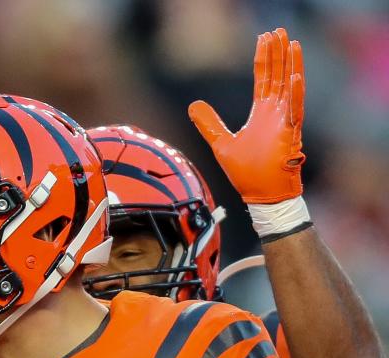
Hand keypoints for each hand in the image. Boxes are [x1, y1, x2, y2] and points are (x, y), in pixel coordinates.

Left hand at [188, 27, 304, 203]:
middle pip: (277, 76)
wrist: (260, 194)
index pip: (263, 78)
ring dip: (290, 65)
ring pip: (289, 87)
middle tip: (279, 30)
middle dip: (278, 53)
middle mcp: (274, 113)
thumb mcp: (221, 143)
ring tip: (292, 43)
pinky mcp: (289, 134)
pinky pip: (294, 111)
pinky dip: (295, 94)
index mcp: (261, 113)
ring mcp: (284, 122)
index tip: (265, 38)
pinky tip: (296, 75)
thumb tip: (193, 104)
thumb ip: (208, 123)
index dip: (264, 58)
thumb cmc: (246, 172)